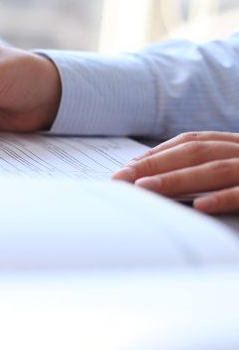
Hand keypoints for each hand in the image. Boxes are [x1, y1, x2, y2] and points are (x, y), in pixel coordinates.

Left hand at [112, 131, 238, 213]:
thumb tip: (152, 181)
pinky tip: (199, 206)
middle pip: (194, 153)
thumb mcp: (234, 167)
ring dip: (176, 178)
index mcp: (231, 144)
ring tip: (144, 187)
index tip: (125, 170)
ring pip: (214, 170)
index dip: (154, 156)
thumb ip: (202, 168)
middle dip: (154, 165)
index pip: (187, 144)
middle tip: (121, 179)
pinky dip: (221, 198)